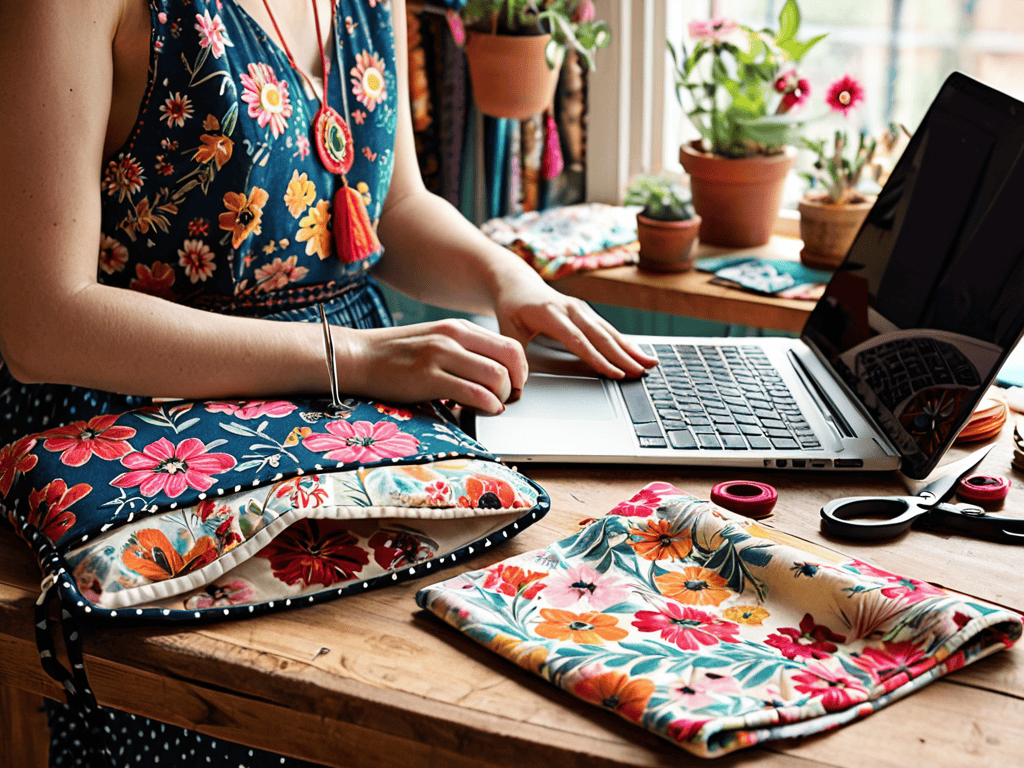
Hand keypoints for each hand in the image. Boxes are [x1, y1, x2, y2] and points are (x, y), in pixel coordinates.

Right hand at [335, 319, 526, 413]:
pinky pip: (474, 393)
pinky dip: (487, 406)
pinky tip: (482, 411)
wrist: (357, 356)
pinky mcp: (427, 377)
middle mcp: (453, 336)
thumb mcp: (436, 342)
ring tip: (489, 407)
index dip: (520, 371)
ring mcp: (440, 355)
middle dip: (515, 385)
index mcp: (459, 328)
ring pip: (496, 377)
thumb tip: (497, 376)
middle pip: (510, 360)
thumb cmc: (396, 355)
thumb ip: (464, 352)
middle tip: (506, 399)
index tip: (514, 386)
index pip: (510, 346)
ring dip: (501, 398)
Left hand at [493, 277, 658, 379]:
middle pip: (600, 335)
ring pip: (608, 331)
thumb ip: (516, 355)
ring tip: (650, 363)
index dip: (597, 358)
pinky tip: (639, 353)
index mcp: (550, 313)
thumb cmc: (512, 309)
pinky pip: (608, 328)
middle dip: (622, 355)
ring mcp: (581, 308)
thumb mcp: (507, 330)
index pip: (577, 340)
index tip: (613, 373)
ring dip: (630, 348)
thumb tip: (519, 385)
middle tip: (640, 371)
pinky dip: (625, 342)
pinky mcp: (587, 312)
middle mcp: (570, 308)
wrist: (518, 283)